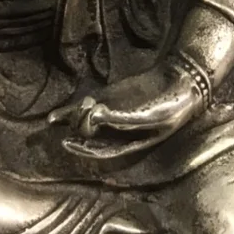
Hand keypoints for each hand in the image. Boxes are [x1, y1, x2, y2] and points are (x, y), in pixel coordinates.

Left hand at [48, 62, 204, 159]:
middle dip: (81, 124)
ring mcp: (111, 114)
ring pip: (84, 122)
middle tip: (88, 106)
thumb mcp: (149, 115)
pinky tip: (53, 118)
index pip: (100, 151)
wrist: (180, 82)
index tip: (67, 142)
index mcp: (130, 143)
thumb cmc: (170, 106)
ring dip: (77, 114)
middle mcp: (117, 132)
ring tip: (87, 101)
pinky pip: (85, 108)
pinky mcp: (110, 98)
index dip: (82, 149)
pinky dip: (68, 112)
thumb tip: (94, 114)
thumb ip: (122, 118)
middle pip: (89, 135)